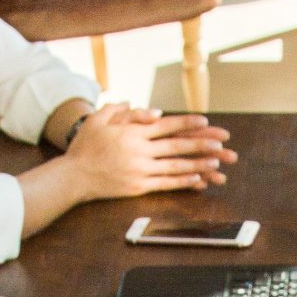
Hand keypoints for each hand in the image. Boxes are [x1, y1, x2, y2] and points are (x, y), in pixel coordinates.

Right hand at [63, 103, 235, 198]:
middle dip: (202, 142)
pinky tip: (197, 179)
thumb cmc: (86, 145)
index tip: (205, 121)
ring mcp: (140, 170)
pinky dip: (182, 181)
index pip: (166, 125)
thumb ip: (125, 110)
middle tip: (222, 142)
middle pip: (177, 145)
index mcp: (132, 131)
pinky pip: (166, 183)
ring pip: (175, 165)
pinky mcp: (138, 186)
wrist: (74, 175)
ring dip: (198, 163)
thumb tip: (154, 111)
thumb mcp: (100, 118)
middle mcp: (139, 150)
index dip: (187, 122)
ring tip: (216, 162)